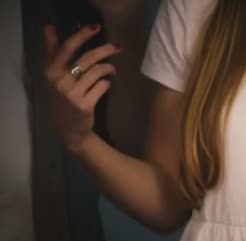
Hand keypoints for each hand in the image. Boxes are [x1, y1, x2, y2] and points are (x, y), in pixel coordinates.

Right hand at [44, 24, 121, 152]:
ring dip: (109, 68)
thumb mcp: (54, 77)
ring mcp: (71, 94)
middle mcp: (59, 82)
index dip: (81, 35)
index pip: (66, 48)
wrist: (69, 130)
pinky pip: (102, 86)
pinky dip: (107, 83)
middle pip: (86, 58)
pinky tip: (106, 85)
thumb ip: (53, 53)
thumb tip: (49, 27)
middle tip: (118, 47)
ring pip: (97, 72)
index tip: (96, 27)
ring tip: (112, 70)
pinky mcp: (84, 105)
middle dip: (105, 50)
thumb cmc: (63, 99)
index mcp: (50, 72)